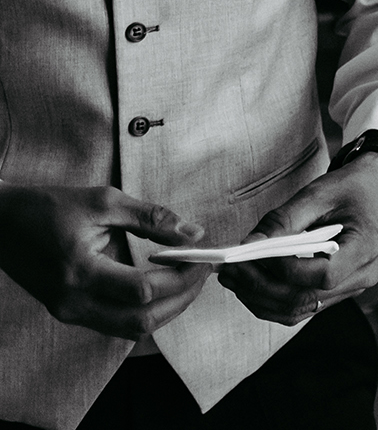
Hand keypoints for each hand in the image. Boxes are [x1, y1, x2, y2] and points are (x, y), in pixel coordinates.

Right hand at [0, 184, 208, 338]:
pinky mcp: (70, 312)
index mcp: (80, 272)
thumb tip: (194, 234)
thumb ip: (151, 218)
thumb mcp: (104, 201)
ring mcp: (69, 312)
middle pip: (142, 320)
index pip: (144, 289)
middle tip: (204, 272)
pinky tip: (163, 287)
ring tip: (189, 279)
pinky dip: (146, 310)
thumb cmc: (49, 207)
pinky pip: (117, 323)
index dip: (182, 275)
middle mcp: (73, 302)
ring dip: (167, 308)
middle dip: (182, 298)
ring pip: (131, 329)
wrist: (1, 223)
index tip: (204, 256)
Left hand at [217, 153, 377, 324]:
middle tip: (230, 270)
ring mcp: (349, 288)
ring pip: (297, 309)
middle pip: (305, 298)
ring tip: (233, 277)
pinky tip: (249, 284)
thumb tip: (247, 246)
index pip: (323, 275)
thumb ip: (283, 220)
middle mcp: (362, 276)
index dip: (286, 270)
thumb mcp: (318, 193)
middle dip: (261, 287)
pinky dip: (270, 299)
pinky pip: (299, 306)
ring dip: (260, 298)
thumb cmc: (349, 188)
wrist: (371, 188)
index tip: (256, 254)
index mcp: (366, 249)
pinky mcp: (334, 292)